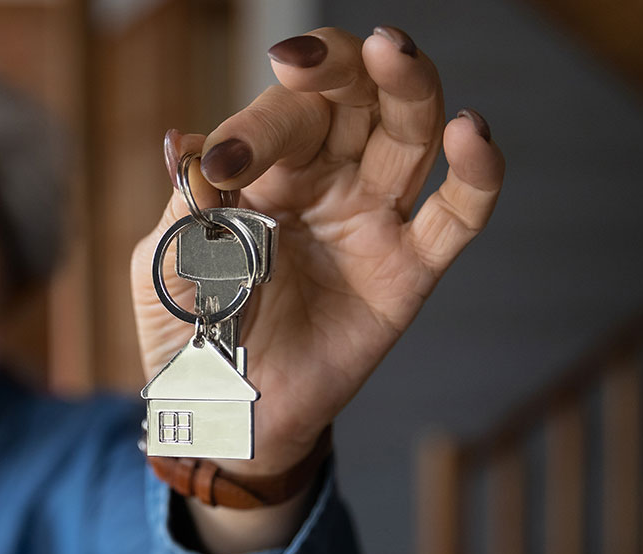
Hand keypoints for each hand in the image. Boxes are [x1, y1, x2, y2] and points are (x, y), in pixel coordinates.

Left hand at [131, 25, 504, 475]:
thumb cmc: (189, 334)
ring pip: (409, 133)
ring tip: (390, 50)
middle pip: (352, 98)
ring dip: (407, 86)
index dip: (253, 127)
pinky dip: (476, 173)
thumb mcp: (166, 268)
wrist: (222, 413)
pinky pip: (459, 215)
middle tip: (305, 61)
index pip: (276, 117)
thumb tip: (186, 143)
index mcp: (264, 169)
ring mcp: (373, 219)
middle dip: (336, 67)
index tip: (223, 162)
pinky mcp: (410, 270)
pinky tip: (472, 132)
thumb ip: (184, 207)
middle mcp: (326, 180)